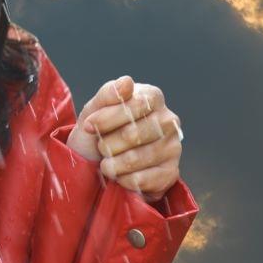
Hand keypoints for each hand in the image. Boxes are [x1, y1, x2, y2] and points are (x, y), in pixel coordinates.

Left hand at [67, 76, 182, 203]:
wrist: (98, 164)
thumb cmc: (99, 132)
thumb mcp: (95, 109)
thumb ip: (108, 93)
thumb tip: (127, 82)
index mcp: (153, 97)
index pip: (135, 105)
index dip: (108, 118)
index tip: (89, 126)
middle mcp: (169, 120)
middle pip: (134, 134)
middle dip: (108, 144)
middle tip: (101, 147)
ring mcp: (173, 147)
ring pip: (137, 158)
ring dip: (112, 164)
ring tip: (106, 163)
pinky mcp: (171, 172)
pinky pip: (143, 179)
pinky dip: (124, 180)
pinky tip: (119, 175)